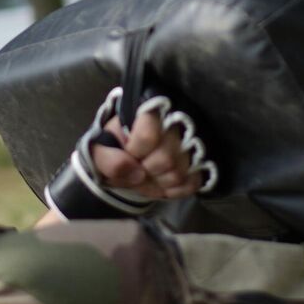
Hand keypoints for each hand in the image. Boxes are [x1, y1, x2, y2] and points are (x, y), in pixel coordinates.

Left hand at [89, 95, 210, 199]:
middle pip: (166, 159)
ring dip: (158, 183)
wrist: (134, 152)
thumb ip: (110, 160)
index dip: (135, 152)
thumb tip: (137, 174)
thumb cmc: (119, 146)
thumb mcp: (103, 149)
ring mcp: (192, 146)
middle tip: (137, 170)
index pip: (149, 136)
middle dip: (146, 172)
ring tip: (148, 177)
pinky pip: (191, 185)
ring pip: (179, 174)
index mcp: (150, 113)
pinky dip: (172, 191)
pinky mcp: (201, 165)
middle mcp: (177, 126)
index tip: (129, 152)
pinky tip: (162, 183)